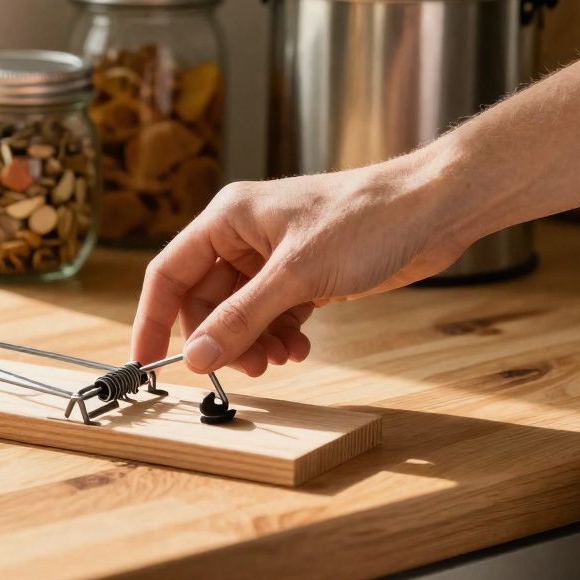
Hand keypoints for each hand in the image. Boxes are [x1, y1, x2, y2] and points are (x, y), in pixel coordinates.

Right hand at [130, 159, 468, 376]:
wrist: (433, 210)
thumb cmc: (366, 219)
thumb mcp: (296, 275)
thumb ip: (241, 318)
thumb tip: (197, 355)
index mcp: (227, 219)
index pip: (169, 272)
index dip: (154, 319)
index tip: (146, 361)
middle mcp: (243, 237)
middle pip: (205, 299)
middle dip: (220, 338)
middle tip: (241, 369)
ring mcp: (273, 257)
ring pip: (239, 312)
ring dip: (252, 342)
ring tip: (279, 358)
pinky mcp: (303, 275)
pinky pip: (271, 315)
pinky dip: (278, 336)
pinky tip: (298, 348)